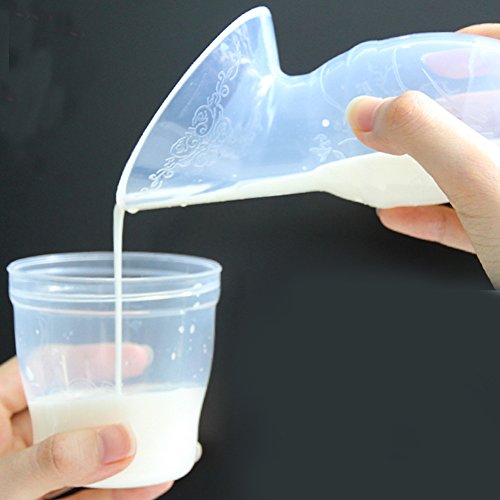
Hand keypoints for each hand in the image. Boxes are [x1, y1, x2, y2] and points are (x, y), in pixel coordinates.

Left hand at [0, 356, 173, 498]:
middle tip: (154, 401)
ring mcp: (27, 477)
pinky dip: (120, 492)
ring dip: (125, 452)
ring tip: (163, 442)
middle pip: (75, 408)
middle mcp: (9, 441)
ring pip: (85, 454)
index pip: (46, 367)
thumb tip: (116, 440)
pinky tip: (150, 483)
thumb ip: (51, 462)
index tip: (132, 358)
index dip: (90, 357)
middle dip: (118, 407)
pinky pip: (86, 495)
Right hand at [346, 23, 499, 287]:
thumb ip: (424, 137)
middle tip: (397, 115)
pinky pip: (467, 213)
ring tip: (387, 159)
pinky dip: (429, 213)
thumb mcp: (480, 180)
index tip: (431, 58)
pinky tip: (397, 214)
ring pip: (473, 166)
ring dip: (426, 165)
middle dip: (435, 114)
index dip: (473, 49)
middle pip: (484, 116)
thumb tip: (369, 113)